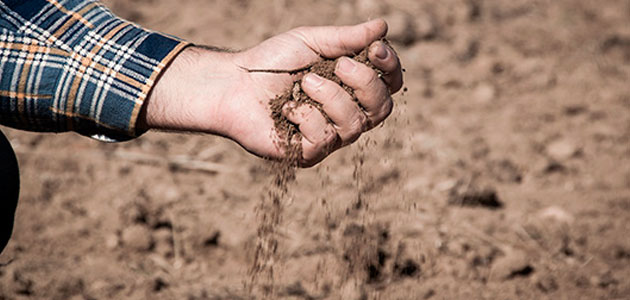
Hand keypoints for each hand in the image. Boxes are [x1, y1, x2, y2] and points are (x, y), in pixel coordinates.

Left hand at [139, 19, 402, 166]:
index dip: (390, 67)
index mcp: (351, 87)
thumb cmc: (272, 62)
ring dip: (330, 97)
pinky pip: (324, 138)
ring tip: (304, 82)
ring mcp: (329, 137)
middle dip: (365, 83)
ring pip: (354, 124)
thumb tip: (382, 26)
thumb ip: (347, 38)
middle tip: (339, 64)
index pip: (388, 83)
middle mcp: (346, 114)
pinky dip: (305, 116)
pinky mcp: (308, 153)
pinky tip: (286, 108)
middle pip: (382, 107)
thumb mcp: (312, 41)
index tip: (376, 48)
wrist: (233, 84)